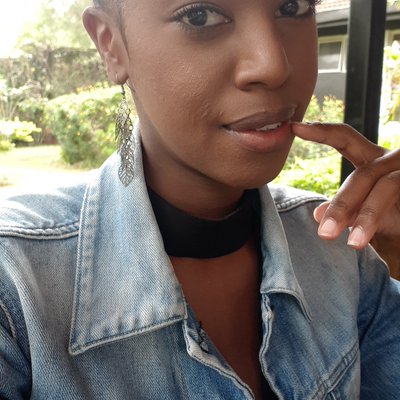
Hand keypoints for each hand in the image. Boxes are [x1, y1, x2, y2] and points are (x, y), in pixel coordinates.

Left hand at [291, 122, 399, 248]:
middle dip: (343, 205)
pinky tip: (382, 235)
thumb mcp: (364, 213)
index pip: (346, 139)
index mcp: (373, 160)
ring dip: (368, 216)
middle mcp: (393, 161)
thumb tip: (317, 215)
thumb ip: (345, 209)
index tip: (295, 128)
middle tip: (325, 234)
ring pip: (387, 186)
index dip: (323, 132)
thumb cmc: (394, 218)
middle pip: (364, 175)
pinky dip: (386, 219)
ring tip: (354, 244)